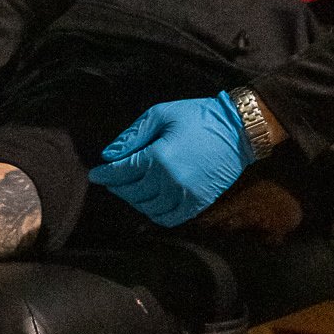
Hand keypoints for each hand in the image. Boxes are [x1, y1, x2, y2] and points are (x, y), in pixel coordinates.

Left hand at [88, 93, 256, 229]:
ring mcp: (186, 195)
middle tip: (112, 179)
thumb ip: (132, 136)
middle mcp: (171, 181)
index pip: (122, 173)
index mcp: (159, 157)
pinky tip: (150, 203)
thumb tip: (108, 155)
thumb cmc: (197, 116)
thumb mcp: (160, 115)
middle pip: (132, 192)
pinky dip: (155, 214)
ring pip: (149, 207)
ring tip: (130, 188)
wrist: (238, 129)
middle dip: (118, 186)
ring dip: (135, 200)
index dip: (105, 174)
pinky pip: (170, 218)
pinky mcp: (199, 203)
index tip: (95, 174)